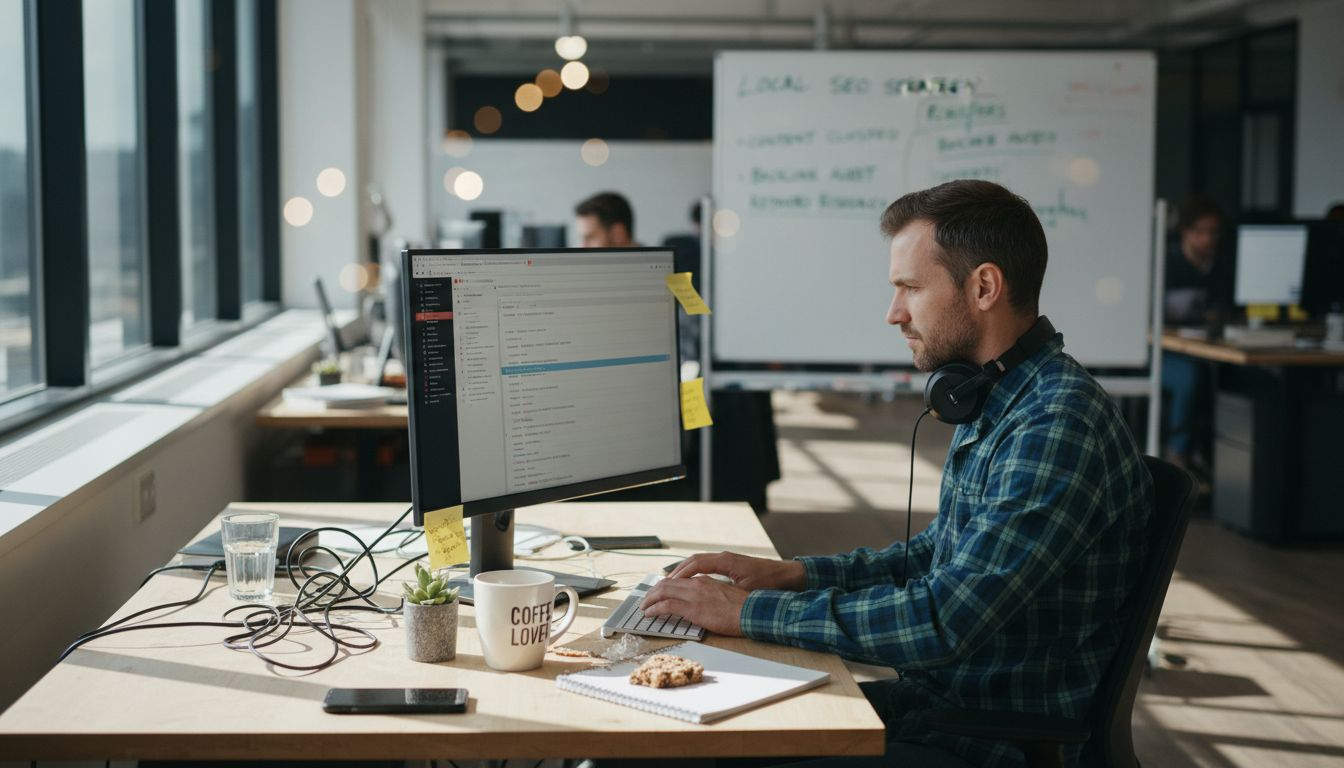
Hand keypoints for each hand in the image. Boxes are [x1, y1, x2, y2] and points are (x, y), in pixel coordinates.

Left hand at [640, 576, 748, 636]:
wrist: (752, 612)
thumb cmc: (744, 607)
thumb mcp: (726, 594)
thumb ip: (712, 593)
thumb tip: (703, 601)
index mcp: (705, 580)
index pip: (678, 580)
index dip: (665, 586)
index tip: (658, 593)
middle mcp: (697, 584)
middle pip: (667, 583)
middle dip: (653, 591)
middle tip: (646, 600)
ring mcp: (694, 595)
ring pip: (663, 592)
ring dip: (650, 599)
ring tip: (643, 607)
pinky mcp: (693, 609)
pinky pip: (667, 606)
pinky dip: (654, 608)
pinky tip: (649, 614)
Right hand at [667, 552, 805, 591]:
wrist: (787, 575)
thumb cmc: (769, 583)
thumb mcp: (746, 590)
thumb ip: (725, 592)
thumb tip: (705, 596)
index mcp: (724, 561)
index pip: (695, 563)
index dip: (679, 574)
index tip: (666, 584)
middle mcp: (723, 557)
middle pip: (692, 561)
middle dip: (675, 573)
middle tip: (660, 586)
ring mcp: (726, 560)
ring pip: (698, 563)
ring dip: (683, 573)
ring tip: (669, 585)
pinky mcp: (730, 565)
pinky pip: (705, 566)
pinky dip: (693, 573)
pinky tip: (689, 584)